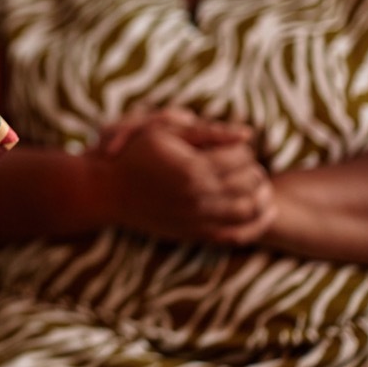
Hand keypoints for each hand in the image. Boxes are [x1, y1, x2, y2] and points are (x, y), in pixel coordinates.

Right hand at [100, 112, 274, 245]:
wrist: (107, 191)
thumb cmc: (134, 154)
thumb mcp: (164, 132)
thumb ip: (207, 132)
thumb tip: (247, 133)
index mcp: (193, 168)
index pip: (241, 156)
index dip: (242, 147)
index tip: (232, 145)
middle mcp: (199, 196)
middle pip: (250, 181)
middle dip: (253, 169)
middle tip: (242, 163)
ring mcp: (198, 218)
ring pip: (251, 209)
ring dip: (260, 194)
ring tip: (253, 184)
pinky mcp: (196, 234)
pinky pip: (239, 235)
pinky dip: (256, 224)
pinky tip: (260, 210)